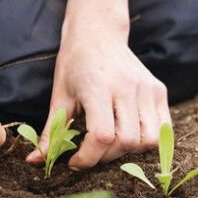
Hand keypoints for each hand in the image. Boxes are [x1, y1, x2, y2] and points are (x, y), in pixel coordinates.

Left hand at [26, 30, 170, 169]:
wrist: (98, 34)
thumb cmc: (74, 65)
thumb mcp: (59, 97)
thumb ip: (51, 132)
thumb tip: (35, 161)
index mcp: (98, 87)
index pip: (102, 136)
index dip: (88, 158)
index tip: (75, 162)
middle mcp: (128, 87)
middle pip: (126, 141)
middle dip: (106, 157)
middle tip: (91, 152)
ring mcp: (147, 89)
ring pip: (148, 140)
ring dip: (129, 151)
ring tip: (112, 145)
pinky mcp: (159, 91)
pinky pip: (162, 130)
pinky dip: (147, 141)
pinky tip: (129, 136)